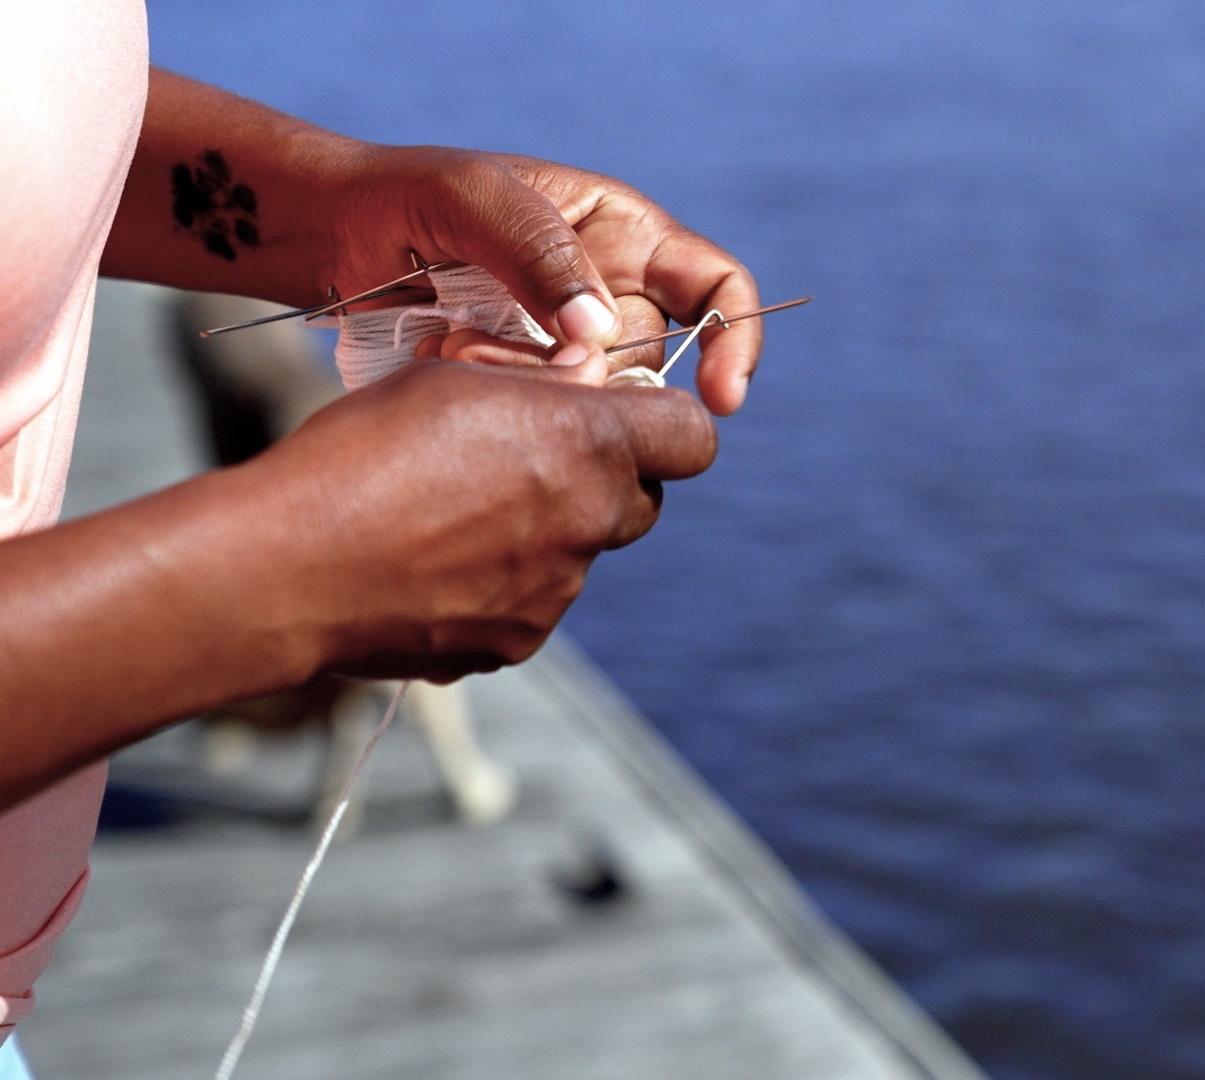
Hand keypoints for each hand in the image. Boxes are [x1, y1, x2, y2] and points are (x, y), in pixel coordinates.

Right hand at [250, 351, 715, 682]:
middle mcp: (590, 522)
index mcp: (588, 444)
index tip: (629, 419)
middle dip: (603, 479)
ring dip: (543, 532)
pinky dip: (502, 584)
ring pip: (579, 553)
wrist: (286, 567)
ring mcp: (558, 592)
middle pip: (641, 501)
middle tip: (529, 460)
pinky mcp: (518, 642)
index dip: (667, 426)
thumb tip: (587, 378)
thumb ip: (540, 384)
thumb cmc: (361, 451)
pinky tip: (432, 565)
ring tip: (451, 515)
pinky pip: (532, 604)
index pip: (694, 439)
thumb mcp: (452, 379)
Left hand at [326, 146, 764, 413]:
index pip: (717, 286)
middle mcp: (610, 293)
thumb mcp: (474, 201)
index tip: (719, 400)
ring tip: (456, 345)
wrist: (331, 236)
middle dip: (592, 374)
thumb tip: (599, 333)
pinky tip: (446, 361)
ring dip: (535, 386)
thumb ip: (541, 256)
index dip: (734, 340)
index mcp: (624, 233)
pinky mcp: (525, 384)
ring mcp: (567, 344)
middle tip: (503, 353)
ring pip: (596, 397)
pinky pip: (546, 415)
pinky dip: (503, 401)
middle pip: (651, 362)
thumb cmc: (408, 194)